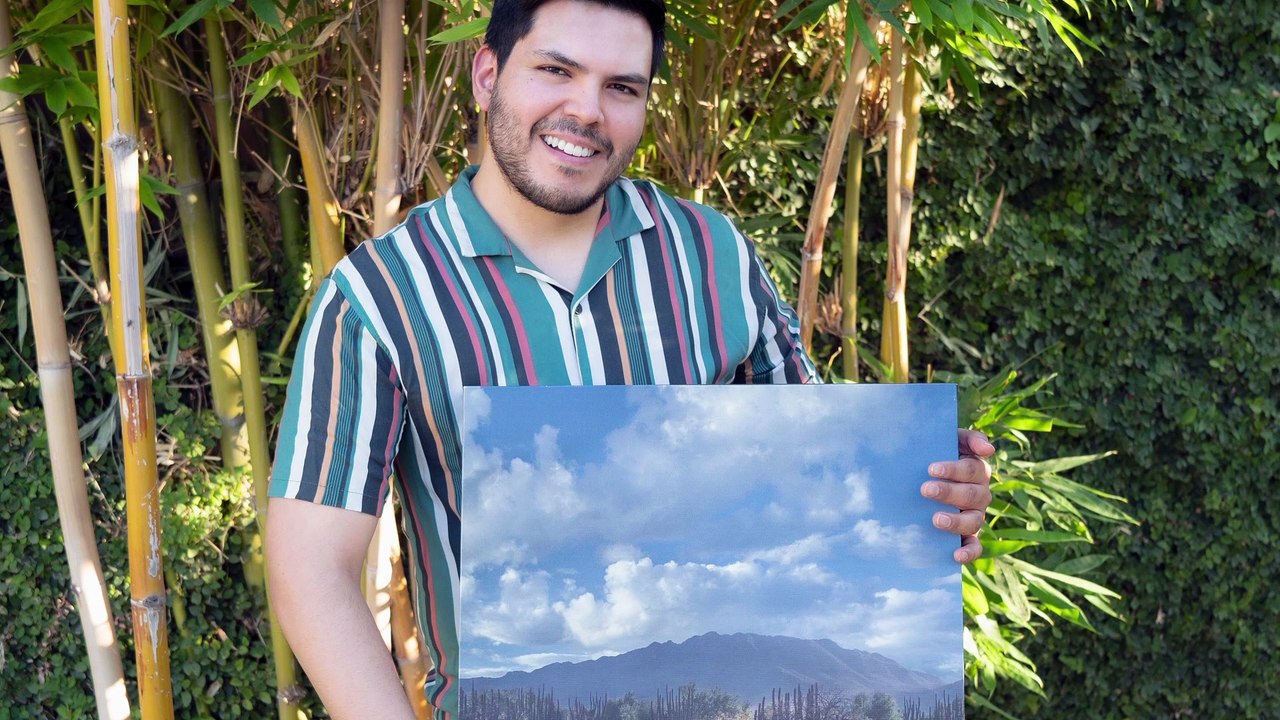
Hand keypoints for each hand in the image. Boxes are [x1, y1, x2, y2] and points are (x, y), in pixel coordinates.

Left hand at [922, 429, 993, 563]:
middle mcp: (980, 494)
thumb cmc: (935, 454)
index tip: (931, 469)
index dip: (954, 469)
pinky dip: (969, 553)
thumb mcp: (949, 440)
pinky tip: (955, 555)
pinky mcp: (967, 535)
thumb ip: (969, 438)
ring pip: (974, 521)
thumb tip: (989, 449)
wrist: (919, 475)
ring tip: (935, 519)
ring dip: (956, 521)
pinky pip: (974, 546)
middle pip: (972, 495)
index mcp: (976, 470)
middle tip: (925, 489)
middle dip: (949, 492)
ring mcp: (974, 516)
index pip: (972, 469)